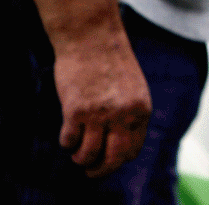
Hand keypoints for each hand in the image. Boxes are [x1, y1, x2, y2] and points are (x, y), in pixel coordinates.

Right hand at [54, 38, 152, 177]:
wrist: (92, 36)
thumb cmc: (110, 60)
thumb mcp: (133, 87)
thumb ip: (130, 112)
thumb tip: (119, 142)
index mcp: (141, 109)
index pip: (132, 150)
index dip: (118, 160)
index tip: (107, 161)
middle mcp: (124, 115)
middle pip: (113, 160)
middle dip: (100, 171)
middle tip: (89, 171)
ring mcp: (100, 114)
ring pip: (88, 155)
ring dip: (80, 158)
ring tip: (76, 152)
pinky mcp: (76, 110)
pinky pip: (69, 141)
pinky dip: (67, 143)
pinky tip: (67, 135)